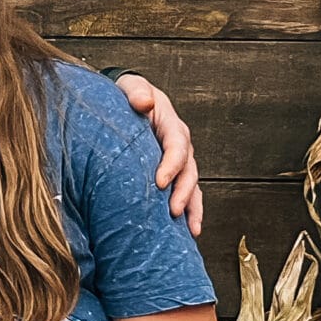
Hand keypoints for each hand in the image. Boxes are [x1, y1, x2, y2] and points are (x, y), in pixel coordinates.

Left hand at [113, 74, 204, 236]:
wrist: (126, 103)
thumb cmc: (127, 97)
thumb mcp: (131, 87)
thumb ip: (137, 92)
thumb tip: (144, 102)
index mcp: (171, 125)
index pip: (177, 146)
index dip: (172, 164)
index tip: (160, 182)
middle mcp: (180, 146)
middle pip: (189, 171)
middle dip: (184, 193)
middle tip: (174, 211)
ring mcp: (178, 163)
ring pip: (192, 187)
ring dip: (193, 209)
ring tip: (191, 231)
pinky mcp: (172, 176)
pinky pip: (185, 195)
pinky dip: (188, 213)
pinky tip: (186, 233)